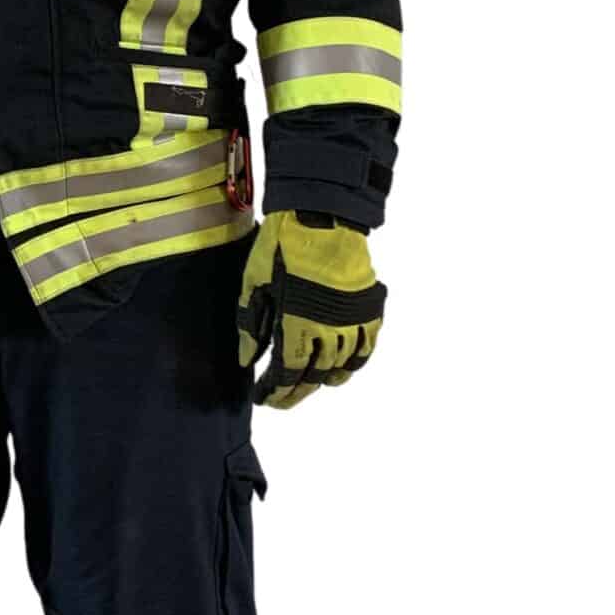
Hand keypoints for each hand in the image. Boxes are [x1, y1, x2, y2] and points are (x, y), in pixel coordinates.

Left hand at [235, 210, 384, 409]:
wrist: (322, 215)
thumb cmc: (281, 245)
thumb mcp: (255, 282)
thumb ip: (252, 324)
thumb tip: (247, 359)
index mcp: (296, 323)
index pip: (287, 372)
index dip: (276, 391)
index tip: (264, 398)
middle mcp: (328, 328)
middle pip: (314, 374)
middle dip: (296, 392)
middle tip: (283, 399)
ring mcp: (351, 319)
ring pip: (342, 365)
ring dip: (325, 380)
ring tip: (312, 385)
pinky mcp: (367, 308)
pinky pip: (366, 346)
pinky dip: (355, 362)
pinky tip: (343, 366)